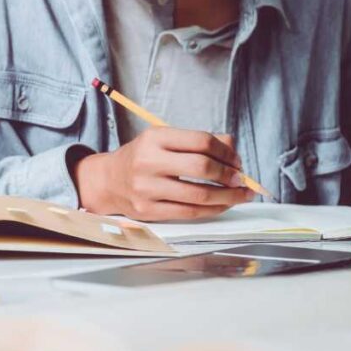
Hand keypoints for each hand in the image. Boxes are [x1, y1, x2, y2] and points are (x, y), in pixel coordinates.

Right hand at [74, 128, 253, 220]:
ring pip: (199, 195)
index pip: (201, 141)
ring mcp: (146, 189)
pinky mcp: (148, 211)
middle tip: (241, 179)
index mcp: (154, 138)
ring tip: (240, 195)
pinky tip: (222, 205)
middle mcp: (148, 162)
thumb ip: (198, 142)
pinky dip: (212, 210)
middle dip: (229, 175)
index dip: (226, 152)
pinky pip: (189, 213)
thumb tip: (233, 152)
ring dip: (227, 196)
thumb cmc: (143, 158)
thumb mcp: (164, 140)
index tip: (236, 161)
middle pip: (201, 168)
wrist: (108, 181)